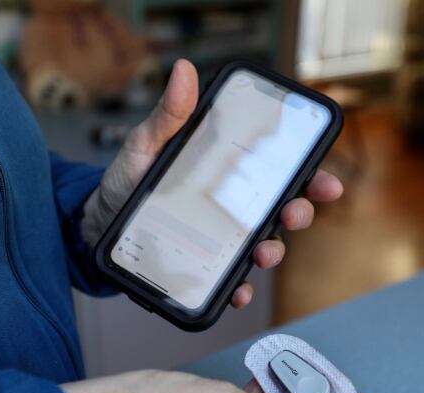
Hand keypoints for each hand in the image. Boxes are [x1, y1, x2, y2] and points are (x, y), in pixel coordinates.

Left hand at [80, 59, 343, 308]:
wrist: (98, 220)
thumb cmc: (128, 177)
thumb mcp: (147, 143)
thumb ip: (170, 114)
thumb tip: (184, 71)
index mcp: (228, 171)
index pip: (279, 172)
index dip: (310, 176)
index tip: (325, 181)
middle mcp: (232, 204)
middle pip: (281, 209)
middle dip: (299, 213)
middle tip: (294, 212)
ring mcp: (221, 236)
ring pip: (262, 244)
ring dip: (273, 250)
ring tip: (263, 252)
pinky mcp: (204, 263)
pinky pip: (230, 278)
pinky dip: (239, 287)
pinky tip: (238, 291)